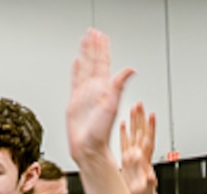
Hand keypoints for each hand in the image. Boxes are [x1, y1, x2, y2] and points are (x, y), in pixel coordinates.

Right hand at [68, 29, 134, 164]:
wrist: (89, 147)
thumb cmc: (101, 132)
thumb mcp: (112, 105)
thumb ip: (119, 85)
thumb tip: (131, 70)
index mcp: (105, 87)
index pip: (104, 62)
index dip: (102, 48)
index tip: (100, 35)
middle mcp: (96, 88)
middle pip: (94, 61)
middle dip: (93, 47)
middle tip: (93, 33)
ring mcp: (85, 94)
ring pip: (85, 68)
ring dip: (85, 54)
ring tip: (85, 41)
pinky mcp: (76, 101)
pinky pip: (76, 80)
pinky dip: (76, 70)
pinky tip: (77, 62)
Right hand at [118, 103, 157, 193]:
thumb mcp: (146, 192)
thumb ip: (149, 184)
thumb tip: (151, 177)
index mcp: (144, 162)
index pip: (148, 142)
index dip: (149, 129)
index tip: (150, 117)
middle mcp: (140, 156)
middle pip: (141, 133)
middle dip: (141, 119)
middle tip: (140, 104)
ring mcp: (135, 156)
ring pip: (135, 134)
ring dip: (135, 121)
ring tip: (134, 107)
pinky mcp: (128, 159)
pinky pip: (127, 142)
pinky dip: (125, 132)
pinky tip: (124, 122)